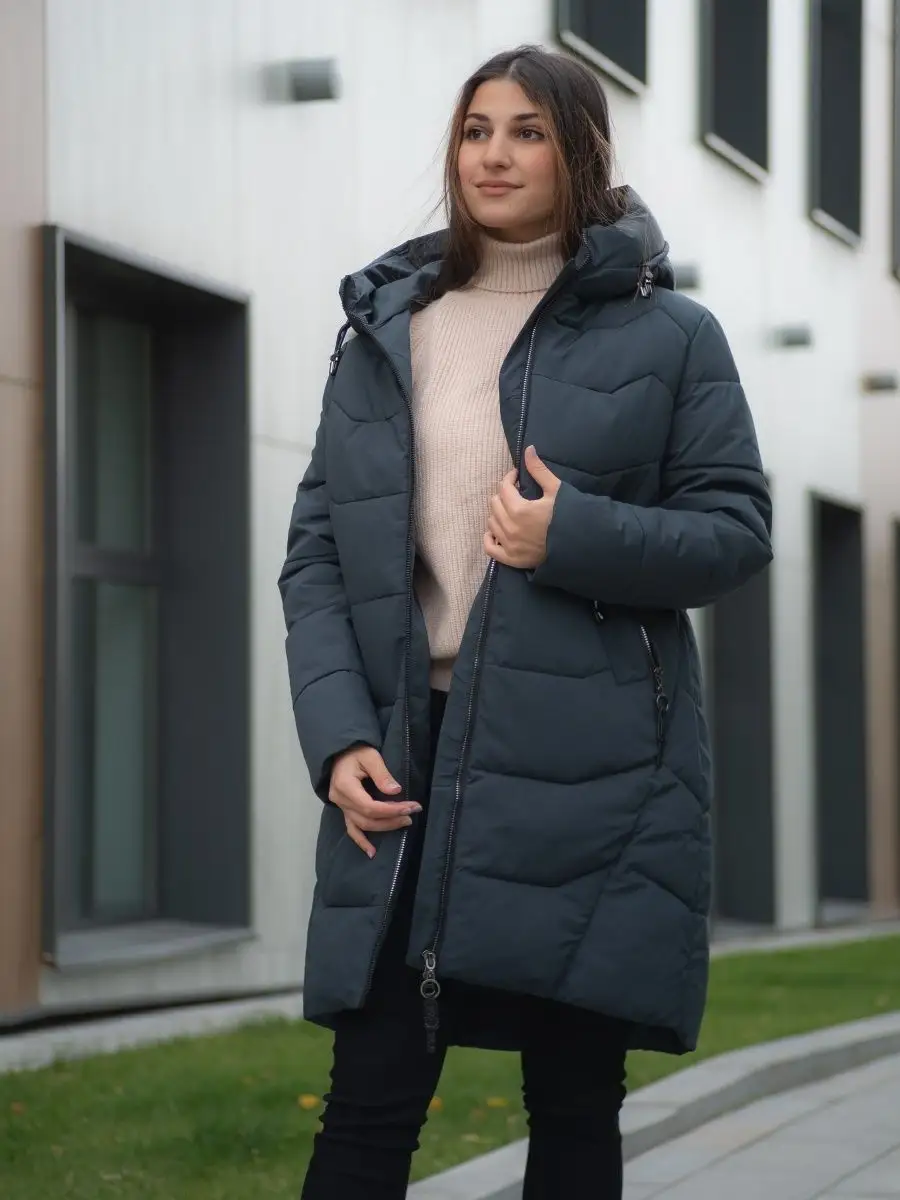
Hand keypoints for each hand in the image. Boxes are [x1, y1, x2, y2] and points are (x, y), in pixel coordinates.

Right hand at [328, 746, 421, 858]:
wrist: (339, 753)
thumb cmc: (355, 752)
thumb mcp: (370, 756)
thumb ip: (382, 774)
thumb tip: (396, 791)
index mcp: (345, 786)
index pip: (370, 806)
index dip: (392, 810)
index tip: (412, 806)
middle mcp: (341, 800)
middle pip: (367, 818)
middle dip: (392, 819)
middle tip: (412, 814)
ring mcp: (341, 807)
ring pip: (362, 825)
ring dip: (384, 827)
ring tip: (404, 823)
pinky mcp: (345, 810)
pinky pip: (352, 829)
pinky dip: (361, 841)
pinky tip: (372, 852)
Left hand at [484, 446, 560, 569]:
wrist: (580, 546)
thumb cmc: (570, 516)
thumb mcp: (556, 490)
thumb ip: (539, 470)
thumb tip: (528, 449)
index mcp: (520, 509)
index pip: (504, 487)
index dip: (509, 478)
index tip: (517, 477)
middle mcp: (510, 528)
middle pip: (495, 503)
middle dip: (504, 495)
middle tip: (516, 493)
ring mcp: (509, 545)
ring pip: (491, 523)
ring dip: (498, 513)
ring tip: (511, 511)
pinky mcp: (512, 559)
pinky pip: (490, 548)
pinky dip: (490, 538)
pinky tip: (497, 532)